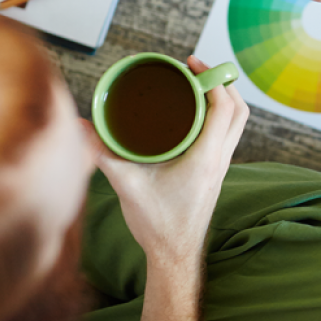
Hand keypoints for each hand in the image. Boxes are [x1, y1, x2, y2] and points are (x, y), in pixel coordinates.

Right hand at [82, 56, 248, 263]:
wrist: (174, 256)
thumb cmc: (157, 226)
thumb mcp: (127, 186)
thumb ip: (103, 155)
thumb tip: (81, 128)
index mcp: (205, 159)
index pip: (224, 109)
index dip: (214, 80)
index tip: (193, 64)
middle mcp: (220, 160)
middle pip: (239, 111)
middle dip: (222, 83)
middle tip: (196, 69)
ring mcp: (221, 166)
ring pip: (236, 124)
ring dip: (223, 100)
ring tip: (196, 85)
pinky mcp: (216, 172)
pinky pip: (227, 135)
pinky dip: (218, 116)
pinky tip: (194, 114)